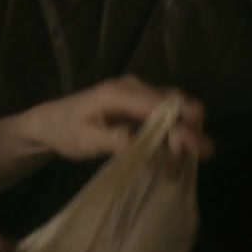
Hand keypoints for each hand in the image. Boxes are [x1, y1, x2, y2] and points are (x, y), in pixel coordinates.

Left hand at [18, 76, 212, 161]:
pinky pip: (164, 114)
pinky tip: (171, 157)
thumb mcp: (83, 140)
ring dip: (182, 133)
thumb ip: (109, 140)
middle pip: (173, 102)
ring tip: (181, 163)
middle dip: (189, 128)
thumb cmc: (65, 130)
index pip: (158, 105)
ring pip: (173, 108)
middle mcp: (133, 87)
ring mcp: (138, 93)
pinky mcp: (139, 103)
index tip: (197, 143)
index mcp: (119, 94)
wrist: (50, 121)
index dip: (180, 123)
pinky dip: (173, 133)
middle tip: (201, 155)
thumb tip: (133, 141)